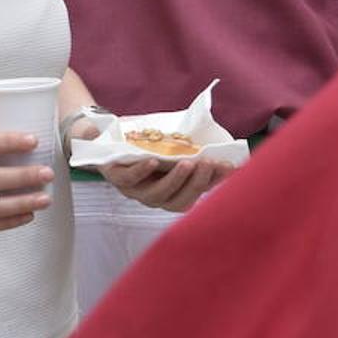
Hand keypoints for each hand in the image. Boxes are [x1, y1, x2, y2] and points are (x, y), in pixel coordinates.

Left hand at [100, 157, 232, 212]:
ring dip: (175, 180)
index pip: (197, 193)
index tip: (230, 167)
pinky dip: (143, 171)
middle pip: (178, 201)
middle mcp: (155, 197)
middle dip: (196, 183)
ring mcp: (135, 190)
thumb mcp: (172, 147)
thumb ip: (195, 152)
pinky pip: (130, 179)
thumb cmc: (145, 144)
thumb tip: (229, 151)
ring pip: (157, 195)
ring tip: (188, 163)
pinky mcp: (116, 178)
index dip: (213, 183)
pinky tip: (154, 161)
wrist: (106, 136)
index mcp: (171, 192)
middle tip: (209, 163)